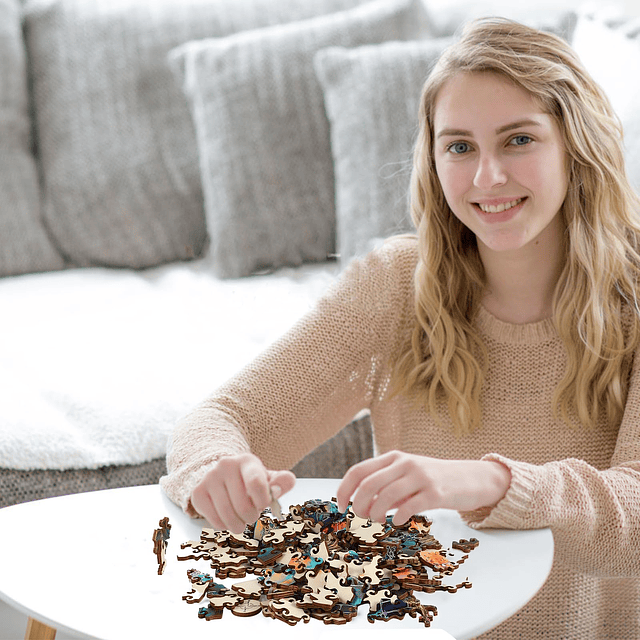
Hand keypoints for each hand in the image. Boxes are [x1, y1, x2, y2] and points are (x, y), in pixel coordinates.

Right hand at [191, 452, 295, 532]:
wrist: (223, 475)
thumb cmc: (250, 480)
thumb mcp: (267, 479)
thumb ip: (281, 482)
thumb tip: (288, 481)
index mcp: (247, 461)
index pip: (256, 484)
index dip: (263, 501)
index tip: (263, 505)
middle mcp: (226, 465)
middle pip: (243, 506)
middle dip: (251, 517)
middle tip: (252, 514)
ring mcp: (210, 478)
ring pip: (227, 515)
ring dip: (238, 525)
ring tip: (241, 520)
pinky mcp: (198, 492)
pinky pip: (214, 520)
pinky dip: (224, 526)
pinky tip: (227, 517)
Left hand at [337, 450, 510, 524]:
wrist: (470, 479)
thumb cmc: (431, 481)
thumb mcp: (405, 478)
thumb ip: (384, 487)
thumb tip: (359, 504)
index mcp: (393, 458)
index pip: (359, 470)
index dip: (344, 489)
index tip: (341, 506)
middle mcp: (405, 463)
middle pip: (369, 484)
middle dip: (359, 504)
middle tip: (360, 516)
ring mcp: (421, 476)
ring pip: (386, 495)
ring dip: (375, 513)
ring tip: (376, 520)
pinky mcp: (436, 492)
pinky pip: (410, 505)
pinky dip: (398, 516)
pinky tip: (398, 521)